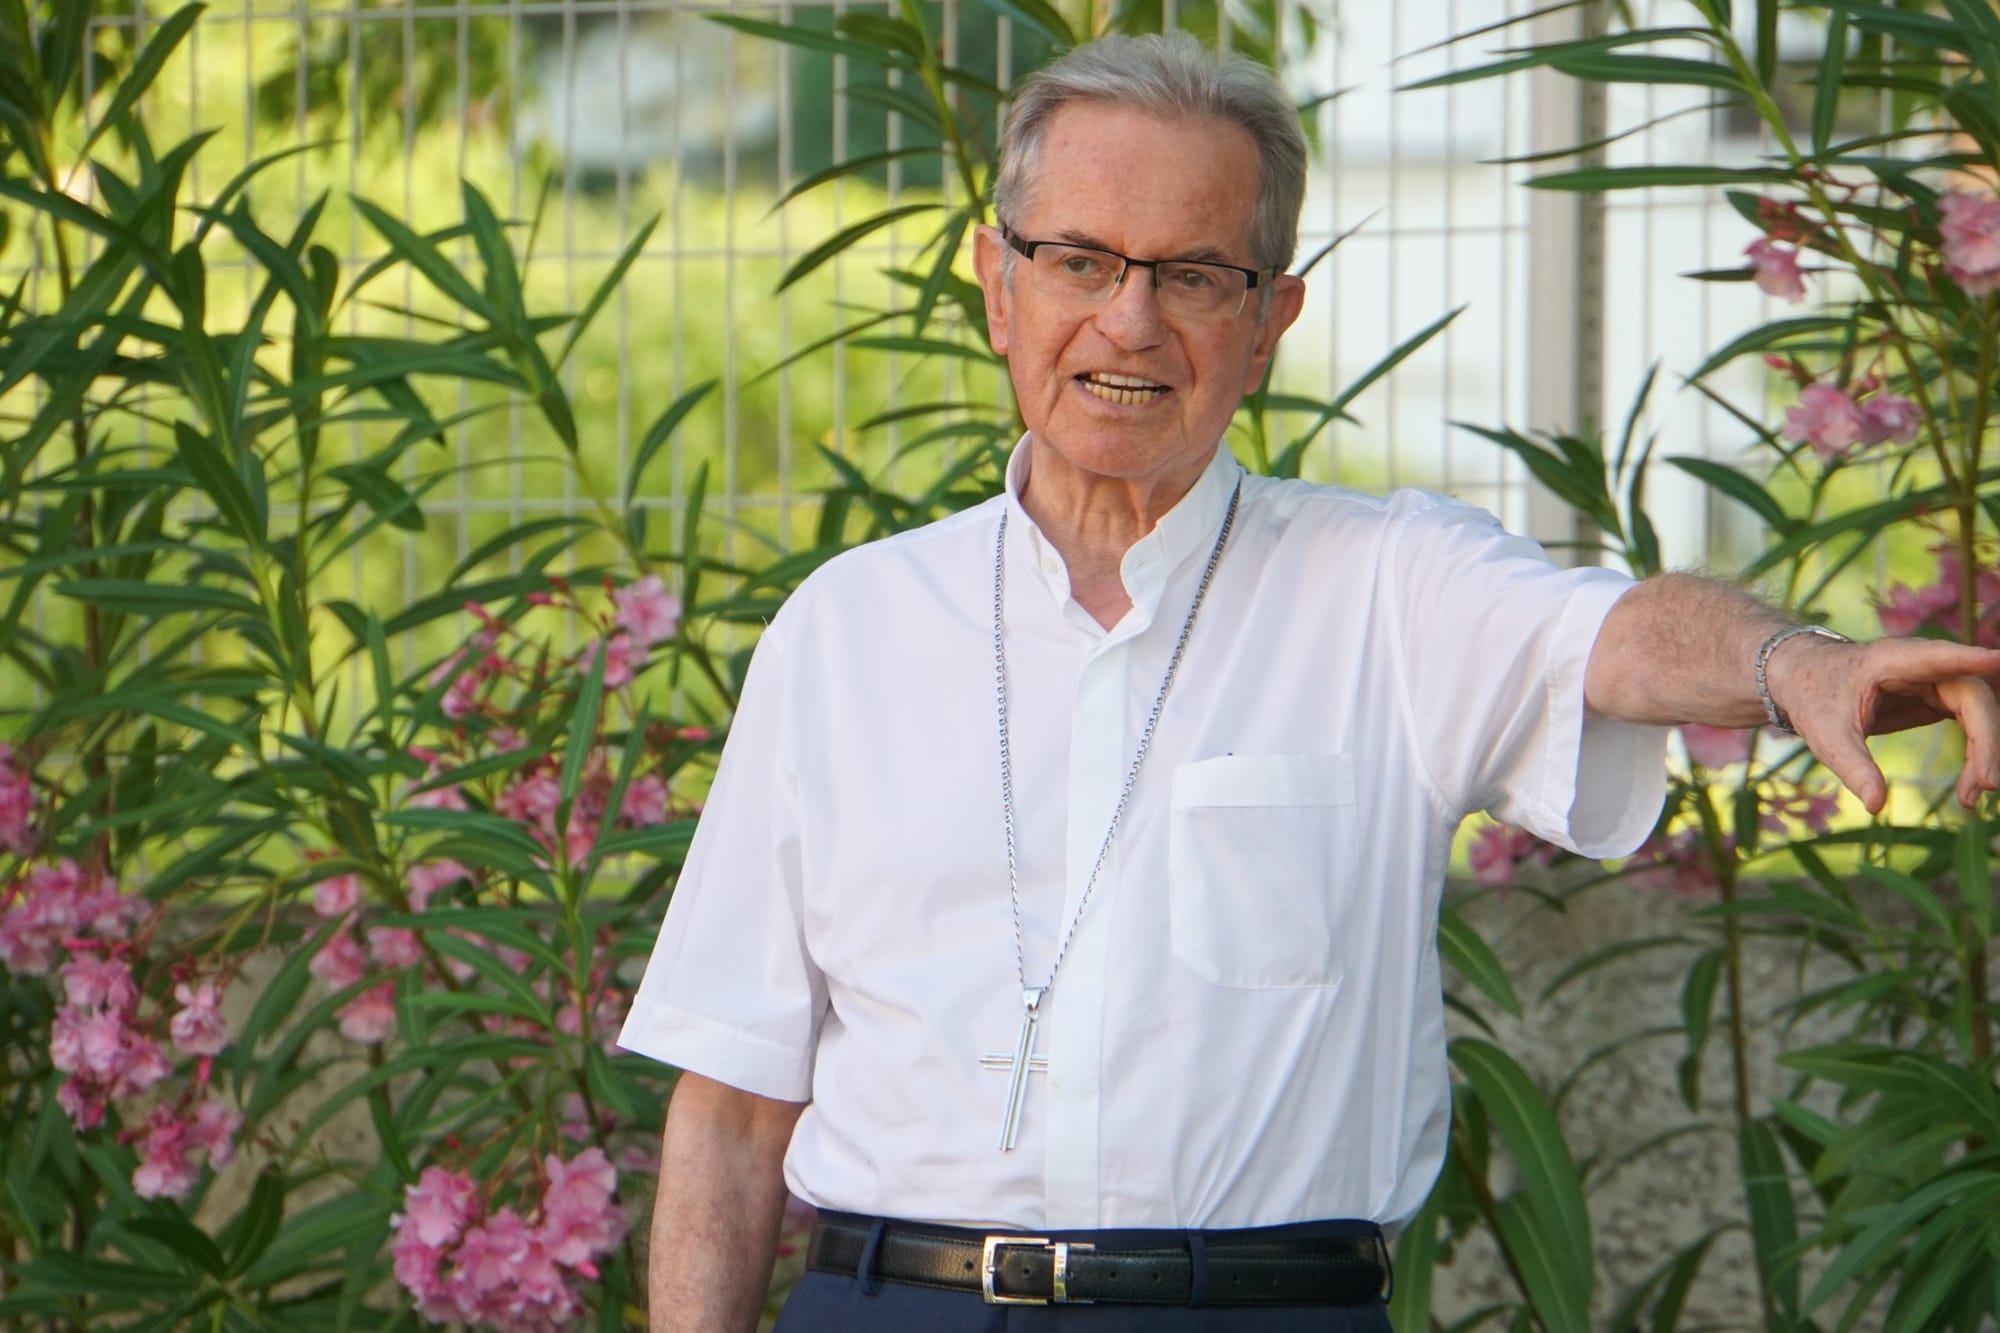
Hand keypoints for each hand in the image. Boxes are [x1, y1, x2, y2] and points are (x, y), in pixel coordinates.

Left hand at [1766, 636, 1999, 812]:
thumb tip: (1875, 806)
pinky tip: (1970, 785)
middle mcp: (1922, 666)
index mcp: (1892, 661)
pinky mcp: (1937, 699)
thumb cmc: (1813, 697)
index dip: (1971, 659)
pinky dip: (1975, 752)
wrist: (1801, 681)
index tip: (1999, 659)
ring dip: (1984, 752)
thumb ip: (1853, 767)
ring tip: (1971, 797)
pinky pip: (1971, 723)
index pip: (1940, 658)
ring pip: (1978, 712)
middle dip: (1985, 741)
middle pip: (1972, 696)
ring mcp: (1934, 682)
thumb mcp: (1825, 735)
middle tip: (1984, 785)